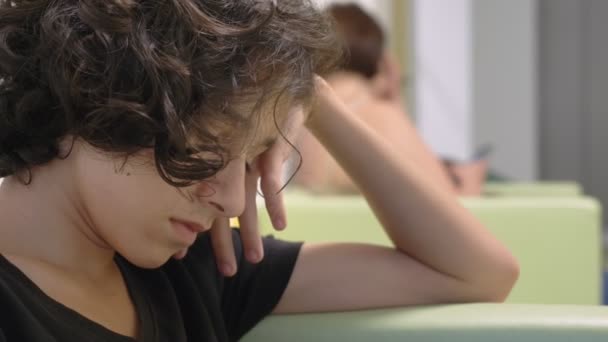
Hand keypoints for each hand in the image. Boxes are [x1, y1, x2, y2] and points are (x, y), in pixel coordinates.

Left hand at [209, 105, 306, 276]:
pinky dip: (275, 203)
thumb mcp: (241, 148)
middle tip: (226, 273)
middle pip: (223, 210)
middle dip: (224, 243)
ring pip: (246, 201)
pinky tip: (280, 226)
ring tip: (255, 260)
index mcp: (216, 168)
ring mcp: (248, 158)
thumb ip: (227, 174)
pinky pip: (271, 180)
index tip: (184, 256)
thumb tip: (206, 198)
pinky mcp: (268, 150)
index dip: (197, 231)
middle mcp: (228, 166)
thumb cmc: (258, 124)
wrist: (281, 95)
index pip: (203, 205)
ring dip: (251, 232)